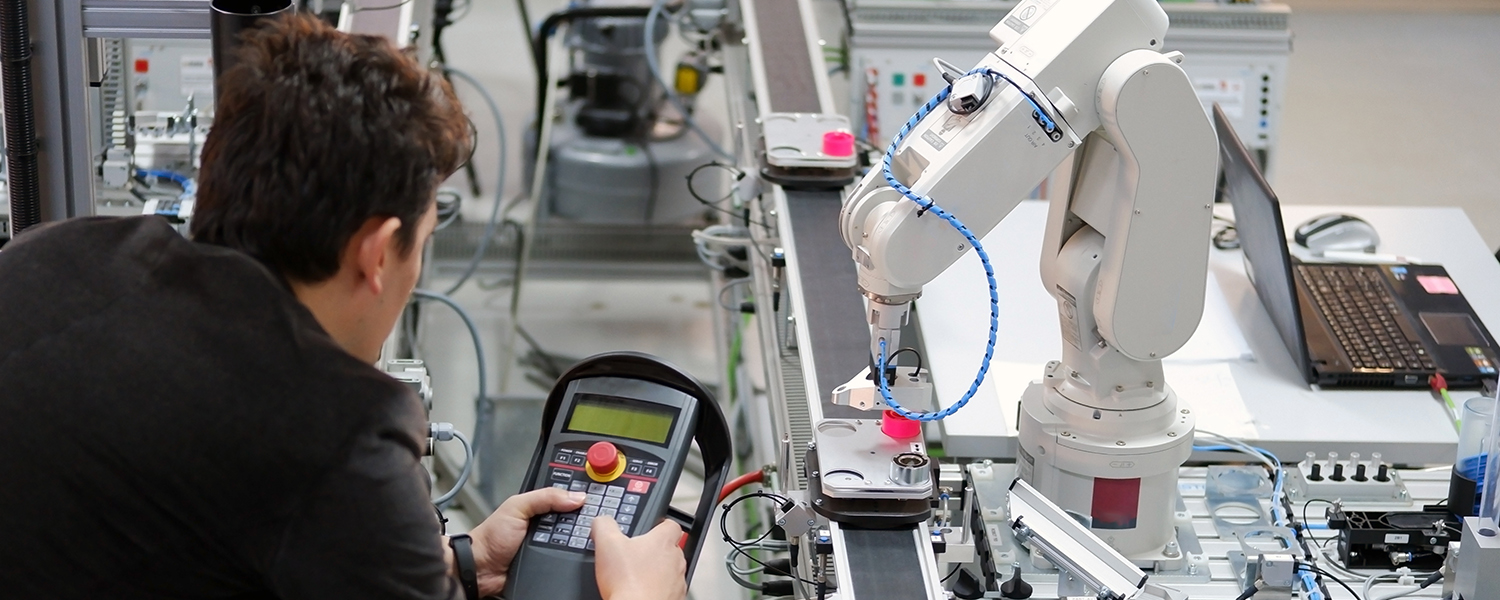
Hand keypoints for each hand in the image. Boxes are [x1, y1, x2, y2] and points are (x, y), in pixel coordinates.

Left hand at [464, 487, 586, 595]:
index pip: (567, 497)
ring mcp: (550, 544)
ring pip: (575, 540)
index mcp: (540, 506)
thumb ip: (545, 497)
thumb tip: (576, 496)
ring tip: (587, 536)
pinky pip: (569, 559)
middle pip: (575, 519)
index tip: (598, 496)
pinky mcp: (551, 562)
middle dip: (584, 520)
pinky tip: (578, 553)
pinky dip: (573, 557)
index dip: (582, 496)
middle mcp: (547, 524)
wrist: (482, 570)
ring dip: (579, 540)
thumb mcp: (517, 506)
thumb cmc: (491, 537)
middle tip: (595, 518)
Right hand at [592, 516, 686, 599]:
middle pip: (669, 548)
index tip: (647, 529)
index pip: (670, 524)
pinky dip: (657, 590)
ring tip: (635, 577)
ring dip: (657, 572)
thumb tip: (601, 521)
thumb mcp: (606, 545)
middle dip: (653, 551)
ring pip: (669, 570)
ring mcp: (678, 580)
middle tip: (634, 557)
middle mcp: (676, 559)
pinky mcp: (676, 597)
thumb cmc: (628, 583)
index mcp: (662, 541)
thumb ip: (604, 526)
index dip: (658, 525)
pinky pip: (669, 589)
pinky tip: (640, 592)